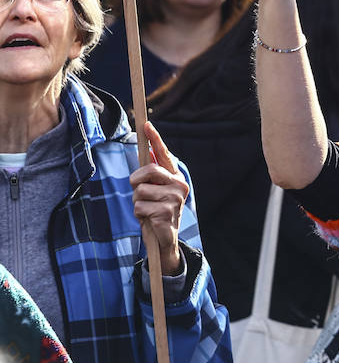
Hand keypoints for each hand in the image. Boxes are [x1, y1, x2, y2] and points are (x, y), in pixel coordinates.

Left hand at [130, 123, 187, 275]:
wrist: (165, 238)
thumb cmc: (157, 210)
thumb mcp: (154, 190)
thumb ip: (152, 173)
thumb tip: (148, 151)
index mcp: (174, 176)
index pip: (164, 154)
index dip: (155, 138)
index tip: (146, 125)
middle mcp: (178, 184)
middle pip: (148, 171)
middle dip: (135, 181)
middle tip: (138, 192)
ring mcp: (174, 199)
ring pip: (139, 191)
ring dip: (136, 202)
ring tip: (146, 209)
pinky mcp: (166, 213)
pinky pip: (139, 207)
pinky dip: (138, 214)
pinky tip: (148, 219)